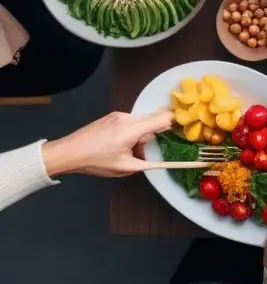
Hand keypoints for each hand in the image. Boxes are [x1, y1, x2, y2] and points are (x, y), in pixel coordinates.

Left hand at [41, 110, 172, 177]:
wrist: (67, 152)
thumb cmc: (96, 161)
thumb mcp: (124, 168)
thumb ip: (147, 164)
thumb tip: (164, 163)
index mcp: (133, 129)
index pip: (163, 118)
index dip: (175, 122)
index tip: (181, 129)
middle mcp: (128, 118)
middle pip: (152, 119)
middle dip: (155, 132)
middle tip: (149, 148)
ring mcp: (118, 115)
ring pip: (140, 121)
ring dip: (142, 133)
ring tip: (129, 150)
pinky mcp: (111, 116)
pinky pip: (130, 121)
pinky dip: (131, 131)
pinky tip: (119, 144)